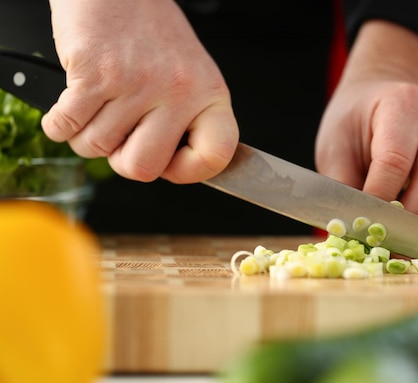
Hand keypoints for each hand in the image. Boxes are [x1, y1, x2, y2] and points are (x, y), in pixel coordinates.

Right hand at [43, 0, 238, 182]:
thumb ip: (187, 120)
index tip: (171, 165)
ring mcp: (136, 83)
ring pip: (97, 148)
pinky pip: (66, 128)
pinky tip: (72, 105)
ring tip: (99, 107)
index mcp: (209, 94)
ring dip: (88, 136)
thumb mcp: (191, 75)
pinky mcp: (94, 74)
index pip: (216, 155)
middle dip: (122, 161)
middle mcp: (177, 91)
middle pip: (143, 167)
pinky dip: (60, 124)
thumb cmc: (152, 32)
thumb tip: (169, 167)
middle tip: (122, 139)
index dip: (189, 172)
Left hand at [315, 21, 417, 235]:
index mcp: (400, 107)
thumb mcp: (335, 144)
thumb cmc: (355, 121)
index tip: (365, 227)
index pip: (395, 160)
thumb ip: (341, 184)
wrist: (383, 93)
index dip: (381, 199)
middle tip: (389, 249)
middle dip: (411, 221)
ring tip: (411, 253)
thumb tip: (348, 231)